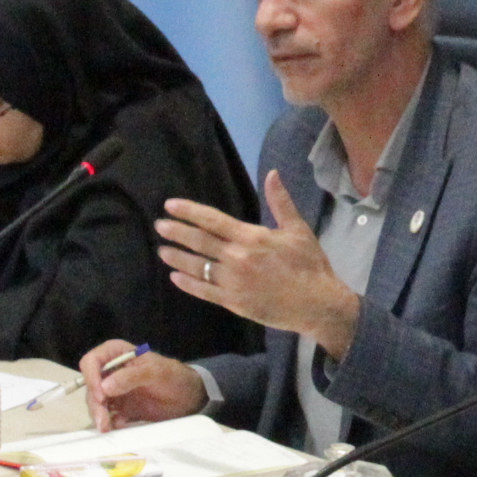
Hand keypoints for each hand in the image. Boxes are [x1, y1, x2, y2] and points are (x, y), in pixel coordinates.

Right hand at [81, 338, 203, 429]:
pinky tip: (117, 428)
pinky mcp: (119, 408)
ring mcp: (113, 391)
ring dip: (99, 416)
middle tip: (103, 421)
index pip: (91, 362)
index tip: (101, 396)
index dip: (91, 378)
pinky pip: (107, 416)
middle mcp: (110, 372)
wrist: (188, 397)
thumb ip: (130, 377)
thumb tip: (105, 387)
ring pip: (96, 404)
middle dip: (95, 404)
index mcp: (115, 354)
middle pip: (90, 387)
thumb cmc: (173, 376)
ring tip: (108, 428)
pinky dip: (109, 423)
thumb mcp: (155, 372)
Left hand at [154, 174, 360, 360]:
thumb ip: (281, 202)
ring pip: (197, 267)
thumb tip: (272, 173)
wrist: (317, 303)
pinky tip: (176, 278)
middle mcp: (237, 258)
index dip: (189, 212)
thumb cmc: (309, 264)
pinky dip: (188, 284)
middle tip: (159, 226)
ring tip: (162, 251)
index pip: (212, 220)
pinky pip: (204, 291)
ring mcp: (233, 282)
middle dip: (177, 233)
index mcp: (251, 237)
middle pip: (199, 242)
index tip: (170, 206)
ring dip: (178, 258)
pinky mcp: (233, 302)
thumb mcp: (297, 229)